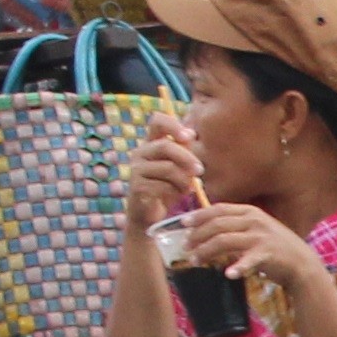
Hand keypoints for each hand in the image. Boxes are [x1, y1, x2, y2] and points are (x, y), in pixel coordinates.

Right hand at [121, 112, 202, 237]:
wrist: (151, 215)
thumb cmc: (168, 188)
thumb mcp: (179, 167)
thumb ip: (184, 151)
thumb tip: (190, 135)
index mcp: (151, 144)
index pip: (157, 121)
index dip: (173, 125)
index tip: (189, 136)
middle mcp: (140, 153)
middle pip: (166, 146)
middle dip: (187, 158)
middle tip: (200, 171)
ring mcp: (136, 169)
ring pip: (168, 168)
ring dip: (184, 180)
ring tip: (187, 189)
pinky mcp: (137, 187)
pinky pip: (164, 186)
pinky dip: (176, 192)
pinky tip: (176, 197)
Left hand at [169, 200, 315, 308]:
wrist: (302, 263)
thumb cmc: (275, 248)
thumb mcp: (256, 229)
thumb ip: (236, 226)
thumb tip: (206, 229)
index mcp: (249, 211)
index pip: (218, 209)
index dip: (198, 216)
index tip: (183, 224)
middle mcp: (254, 221)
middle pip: (217, 225)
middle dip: (197, 236)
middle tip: (185, 247)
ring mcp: (260, 237)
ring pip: (224, 241)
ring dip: (206, 251)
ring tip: (195, 261)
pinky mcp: (267, 254)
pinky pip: (248, 260)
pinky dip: (237, 267)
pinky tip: (229, 274)